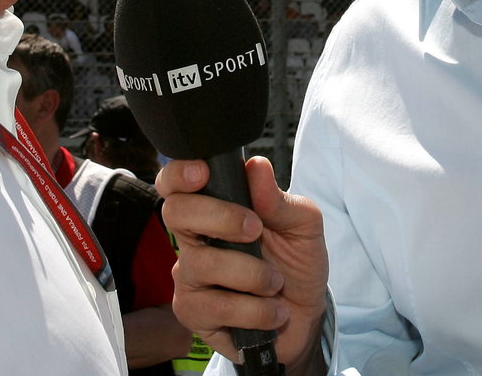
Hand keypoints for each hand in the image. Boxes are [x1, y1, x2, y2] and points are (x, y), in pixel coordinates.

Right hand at [155, 156, 327, 372]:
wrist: (305, 315)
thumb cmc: (296, 263)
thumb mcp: (302, 227)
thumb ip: (278, 200)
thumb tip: (257, 167)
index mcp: (214, 209)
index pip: (177, 183)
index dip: (179, 174)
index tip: (202, 173)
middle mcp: (194, 239)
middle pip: (176, 213)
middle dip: (220, 217)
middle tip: (255, 230)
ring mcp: (189, 276)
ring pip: (202, 263)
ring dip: (252, 274)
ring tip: (276, 283)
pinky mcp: (193, 312)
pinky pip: (216, 307)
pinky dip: (254, 309)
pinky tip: (273, 312)